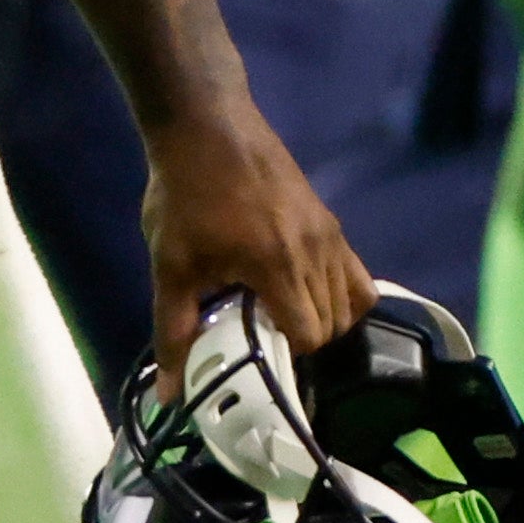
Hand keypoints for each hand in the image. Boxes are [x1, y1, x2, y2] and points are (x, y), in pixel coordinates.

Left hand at [140, 95, 369, 369]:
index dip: (283, 352)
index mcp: (278, 267)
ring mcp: (329, 233)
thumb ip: (174, 332)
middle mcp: (316, 252)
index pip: (309, 336)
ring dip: (323, 319)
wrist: (206, 128)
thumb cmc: (184, 197)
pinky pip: (354, 272)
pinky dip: (339, 293)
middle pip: (333, 324)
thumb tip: (172, 394)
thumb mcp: (170, 267)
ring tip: (280, 312)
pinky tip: (303, 291)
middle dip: (302, 340)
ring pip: (350, 301)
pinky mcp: (330, 220)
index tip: (254, 347)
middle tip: (262, 332)